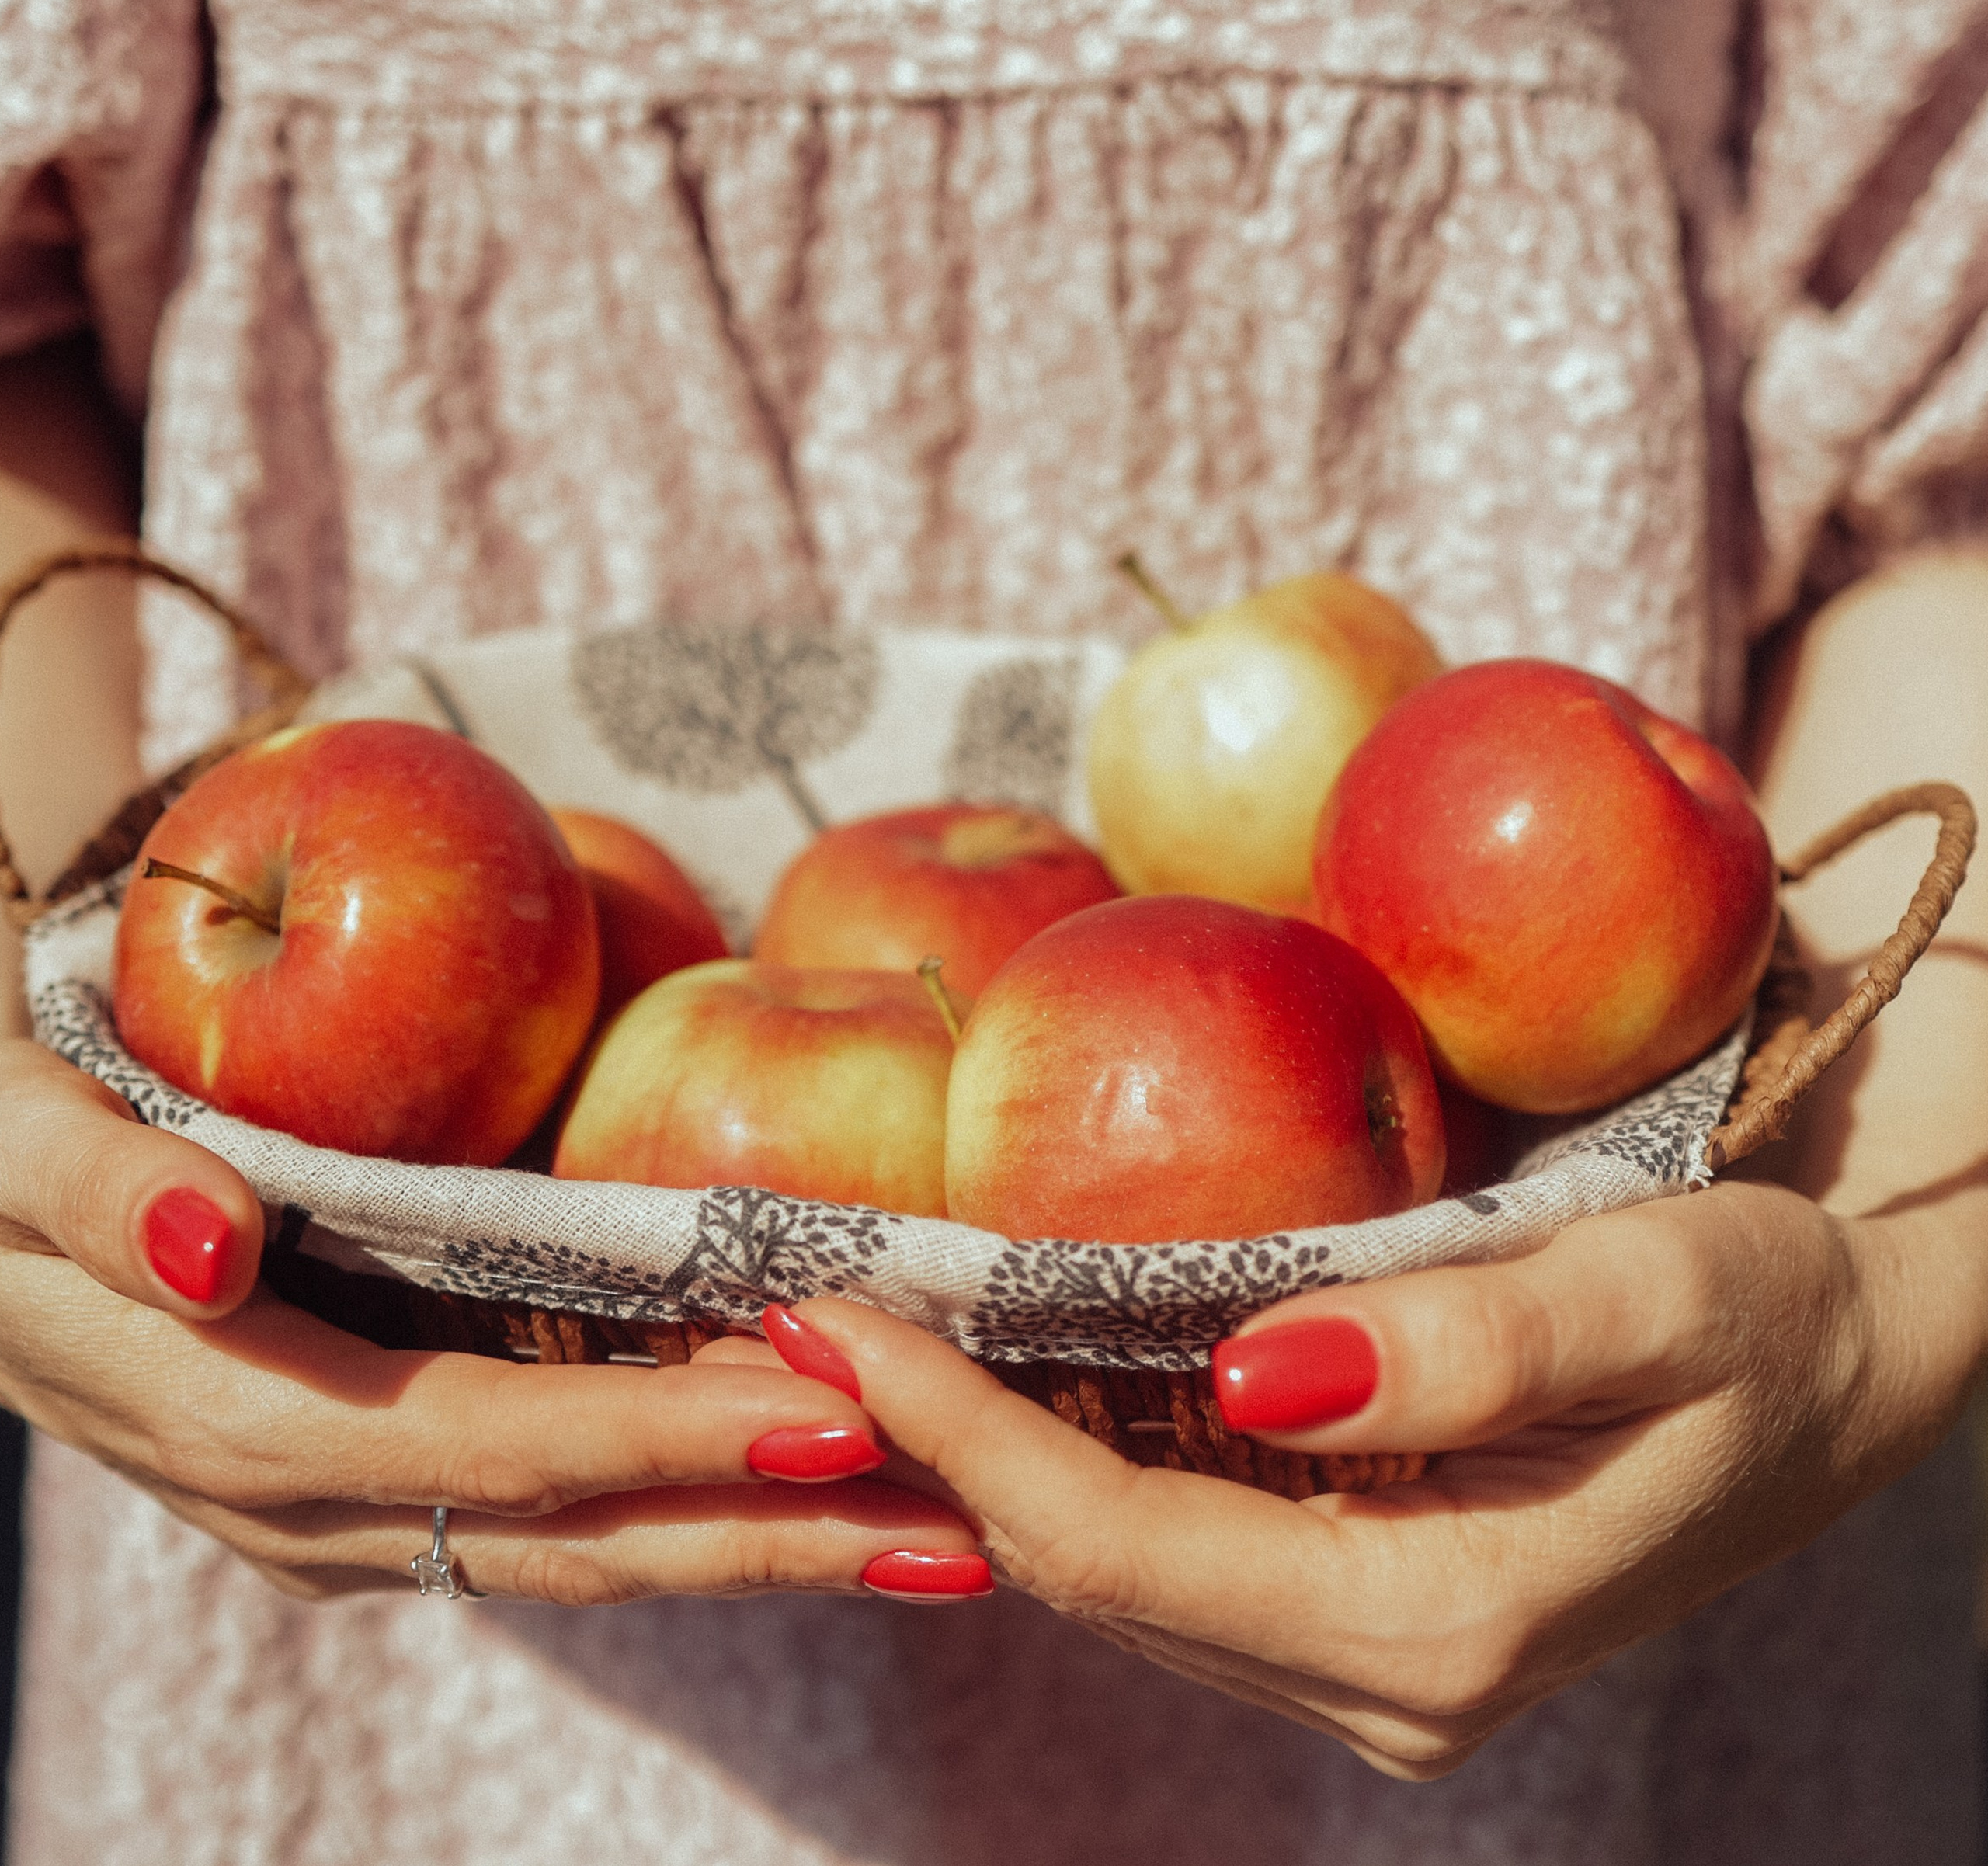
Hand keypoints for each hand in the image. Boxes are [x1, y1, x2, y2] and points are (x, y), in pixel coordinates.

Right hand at [0, 1039, 984, 1600]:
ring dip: (752, 1542)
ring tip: (927, 1532)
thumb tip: (219, 1246)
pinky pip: (546, 1511)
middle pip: (577, 1537)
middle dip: (770, 1538)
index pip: (498, 1449)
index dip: (670, 1442)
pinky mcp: (368, 1474)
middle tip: (963, 1529)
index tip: (841, 1419)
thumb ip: (104, 1198)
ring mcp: (344, 1506)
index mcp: (246, 1418)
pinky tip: (788, 1477)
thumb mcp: (8, 1143)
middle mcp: (310, 1497)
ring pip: (578, 1547)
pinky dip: (678, 1499)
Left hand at [785, 1178, 1986, 1776]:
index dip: (961, 1437)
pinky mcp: (1361, 1609)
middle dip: (932, 1449)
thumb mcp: (1653, 1297)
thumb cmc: (1762, 1310)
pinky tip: (994, 1383)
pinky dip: (1065, 1467)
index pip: (1124, 1545)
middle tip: (794, 1320)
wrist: (1842, 1362)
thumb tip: (1251, 1374)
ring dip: (979, 1461)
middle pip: (1092, 1573)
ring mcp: (1367, 1662)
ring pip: (1116, 1573)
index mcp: (1439, 1625)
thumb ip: (1468, 1342)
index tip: (832, 1324)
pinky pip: (1169, 1550)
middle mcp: (1384, 1682)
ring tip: (853, 1348)